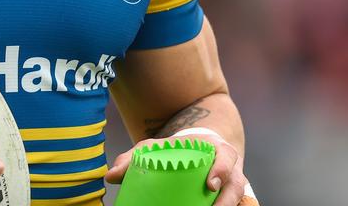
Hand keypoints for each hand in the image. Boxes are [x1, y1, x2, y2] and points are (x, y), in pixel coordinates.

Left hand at [105, 133, 254, 205]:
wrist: (201, 148)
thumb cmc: (180, 149)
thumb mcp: (160, 147)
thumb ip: (136, 157)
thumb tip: (110, 176)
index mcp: (217, 150)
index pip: (226, 158)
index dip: (222, 170)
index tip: (210, 184)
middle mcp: (231, 168)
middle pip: (236, 185)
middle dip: (228, 200)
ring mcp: (232, 185)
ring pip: (237, 199)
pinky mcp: (230, 197)